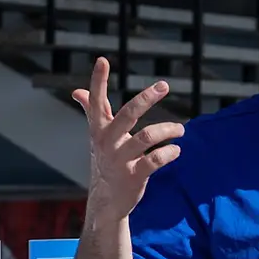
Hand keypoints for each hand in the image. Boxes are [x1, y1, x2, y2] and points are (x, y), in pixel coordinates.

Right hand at [71, 57, 184, 220]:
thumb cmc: (105, 161)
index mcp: (99, 130)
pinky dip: (170, 153)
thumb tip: (77, 91)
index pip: (97, 102)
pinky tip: (176, 150)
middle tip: (164, 85)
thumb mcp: (97, 136)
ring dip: (168, 130)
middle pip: (128, 114)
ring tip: (181, 129)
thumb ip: (91, 112)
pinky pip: (156, 160)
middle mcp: (108, 142)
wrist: (106, 199)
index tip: (103, 60)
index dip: (98, 81)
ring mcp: (121, 160)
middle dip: (146, 98)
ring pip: (147, 137)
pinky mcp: (134, 176)